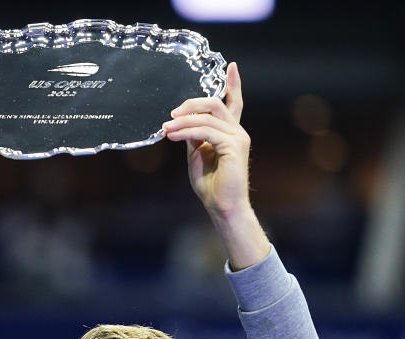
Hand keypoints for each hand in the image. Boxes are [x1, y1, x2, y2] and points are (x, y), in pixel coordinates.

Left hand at [162, 63, 268, 269]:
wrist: (222, 206)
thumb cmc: (211, 186)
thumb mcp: (196, 155)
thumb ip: (192, 137)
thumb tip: (180, 122)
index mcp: (231, 133)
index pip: (234, 103)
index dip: (233, 84)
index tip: (232, 66)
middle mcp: (238, 132)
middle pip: (214, 104)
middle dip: (190, 105)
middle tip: (170, 115)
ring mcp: (238, 138)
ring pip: (208, 116)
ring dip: (183, 120)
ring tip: (166, 128)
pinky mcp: (234, 146)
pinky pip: (206, 131)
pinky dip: (186, 131)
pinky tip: (172, 135)